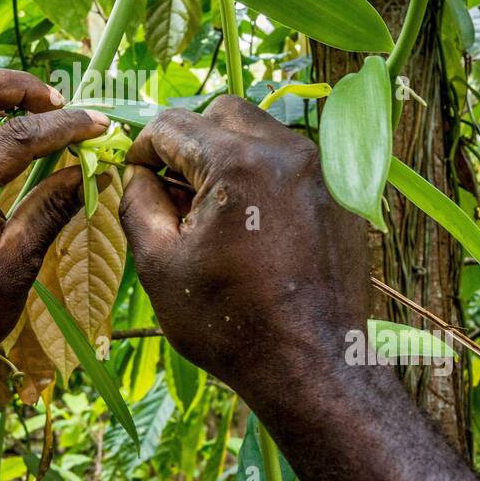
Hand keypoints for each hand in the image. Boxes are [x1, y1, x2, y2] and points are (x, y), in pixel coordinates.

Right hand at [119, 96, 369, 407]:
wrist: (313, 366)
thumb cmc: (230, 323)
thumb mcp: (159, 264)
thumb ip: (137, 202)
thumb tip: (137, 173)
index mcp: (237, 162)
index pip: (172, 124)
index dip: (143, 149)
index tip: (137, 176)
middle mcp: (286, 151)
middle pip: (222, 114)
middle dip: (191, 141)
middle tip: (175, 190)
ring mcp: (323, 170)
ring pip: (261, 134)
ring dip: (229, 156)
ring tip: (214, 212)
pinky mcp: (343, 193)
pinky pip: (292, 164)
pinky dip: (265, 177)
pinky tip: (252, 226)